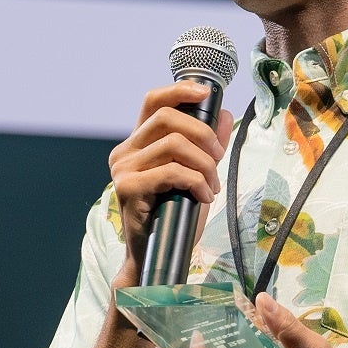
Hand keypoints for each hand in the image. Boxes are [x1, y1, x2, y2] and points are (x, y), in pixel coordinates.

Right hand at [107, 81, 225, 281]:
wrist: (156, 257)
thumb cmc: (175, 217)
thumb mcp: (197, 175)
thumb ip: (208, 145)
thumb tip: (225, 114)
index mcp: (138, 143)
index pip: (153, 101)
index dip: (179, 90)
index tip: (205, 93)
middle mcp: (124, 152)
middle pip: (167, 118)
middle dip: (203, 134)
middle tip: (217, 158)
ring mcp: (122, 169)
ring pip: (174, 145)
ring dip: (204, 165)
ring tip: (211, 187)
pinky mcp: (127, 188)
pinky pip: (172, 171)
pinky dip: (196, 182)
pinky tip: (203, 198)